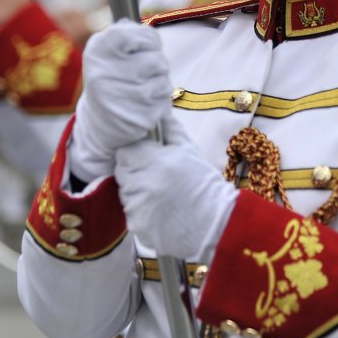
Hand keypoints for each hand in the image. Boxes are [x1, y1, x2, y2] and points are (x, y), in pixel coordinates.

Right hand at [69, 19, 171, 180]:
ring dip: (158, 83)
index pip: (137, 34)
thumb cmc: (110, 75)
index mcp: (99, 49)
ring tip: (140, 88)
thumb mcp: (107, 48)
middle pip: (157, 60)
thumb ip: (128, 32)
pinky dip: (159, 101)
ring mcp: (123, 97)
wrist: (99, 120)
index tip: (144, 46)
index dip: (148, 39)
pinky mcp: (138, 118)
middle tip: (141, 71)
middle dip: (156, 63)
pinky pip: (164, 101)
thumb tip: (150, 35)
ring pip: (164, 81)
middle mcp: (107, 72)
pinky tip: (142, 103)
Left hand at [114, 115, 237, 259]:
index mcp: (153, 162)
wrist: (216, 222)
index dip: (133, 153)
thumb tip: (158, 111)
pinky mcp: (138, 226)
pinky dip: (140, 211)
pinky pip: (130, 213)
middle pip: (121, 172)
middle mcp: (141, 184)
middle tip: (153, 175)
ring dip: (135, 191)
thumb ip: (170, 128)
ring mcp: (138, 208)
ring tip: (158, 194)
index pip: (123, 152)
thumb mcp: (188, 150)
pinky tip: (159, 211)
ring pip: (124, 193)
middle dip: (133, 171)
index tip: (144, 156)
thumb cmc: (203, 182)